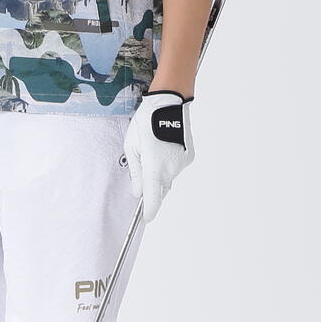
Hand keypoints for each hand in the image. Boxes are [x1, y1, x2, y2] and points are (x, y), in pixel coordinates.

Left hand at [122, 90, 194, 221]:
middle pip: (161, 189)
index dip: (149, 211)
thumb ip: (135, 172)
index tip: (146, 218)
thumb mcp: (131, 146)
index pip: (153, 198)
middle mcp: (171, 168)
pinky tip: (165, 148)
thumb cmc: (146, 122)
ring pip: (169, 178)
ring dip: (161, 173)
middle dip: (152, 186)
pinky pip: (176, 168)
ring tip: (155, 150)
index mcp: (154, 166)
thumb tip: (138, 192)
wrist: (169, 103)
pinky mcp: (189, 158)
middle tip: (144, 165)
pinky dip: (170, 164)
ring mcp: (182, 163)